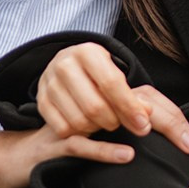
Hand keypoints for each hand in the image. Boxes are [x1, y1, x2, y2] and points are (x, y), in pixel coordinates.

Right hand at [37, 44, 188, 156]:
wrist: (61, 72)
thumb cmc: (95, 76)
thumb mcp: (114, 76)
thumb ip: (132, 95)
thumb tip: (146, 115)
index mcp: (88, 52)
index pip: (111, 83)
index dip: (129, 107)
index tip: (143, 125)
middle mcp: (65, 65)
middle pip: (95, 106)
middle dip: (115, 121)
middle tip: (123, 125)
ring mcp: (49, 85)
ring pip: (79, 121)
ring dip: (98, 130)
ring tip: (105, 124)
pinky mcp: (41, 104)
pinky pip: (64, 130)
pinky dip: (81, 135)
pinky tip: (90, 130)